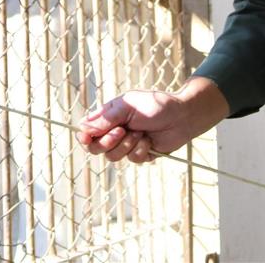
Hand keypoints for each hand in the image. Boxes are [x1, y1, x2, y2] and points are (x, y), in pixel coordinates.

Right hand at [75, 78, 229, 163]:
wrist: (182, 116)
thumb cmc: (155, 104)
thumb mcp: (128, 106)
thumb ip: (106, 117)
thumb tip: (83, 127)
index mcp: (108, 117)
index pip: (87, 131)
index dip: (84, 137)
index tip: (86, 138)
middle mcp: (114, 132)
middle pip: (95, 148)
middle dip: (108, 142)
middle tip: (121, 131)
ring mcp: (126, 144)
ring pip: (113, 157)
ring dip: (127, 144)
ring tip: (140, 133)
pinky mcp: (140, 154)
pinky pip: (132, 159)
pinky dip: (141, 149)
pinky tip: (149, 140)